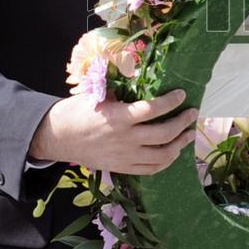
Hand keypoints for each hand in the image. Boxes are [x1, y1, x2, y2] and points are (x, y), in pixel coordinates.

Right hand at [29, 89, 196, 174]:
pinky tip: (173, 152)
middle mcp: (125, 139)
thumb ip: (121, 92)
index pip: (152, 109)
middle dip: (183, 122)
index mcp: (118, 117)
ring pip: (162, 155)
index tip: (182, 94)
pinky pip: (151, 169)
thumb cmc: (77, 111)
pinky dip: (166, 161)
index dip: (171, 101)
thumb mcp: (98, 95)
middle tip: (192, 113)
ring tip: (188, 134)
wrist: (57, 137)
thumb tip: (142, 79)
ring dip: (180, 144)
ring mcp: (125, 156)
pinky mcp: (122, 168)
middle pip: (164, 133)